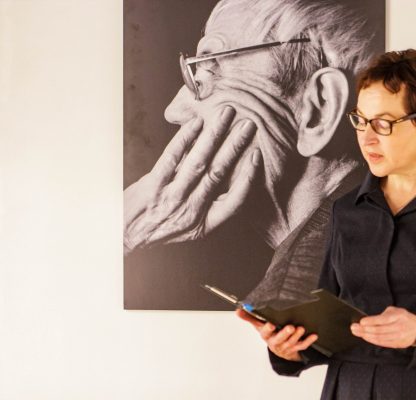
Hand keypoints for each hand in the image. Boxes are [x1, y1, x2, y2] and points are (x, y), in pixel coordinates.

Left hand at [124, 106, 261, 253]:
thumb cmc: (159, 227)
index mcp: (204, 223)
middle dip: (235, 146)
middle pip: (218, 173)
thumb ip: (207, 200)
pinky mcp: (152, 186)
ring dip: (214, 135)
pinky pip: (172, 158)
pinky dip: (185, 138)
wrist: (124, 236)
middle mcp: (191, 211)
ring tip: (226, 115)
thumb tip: (224, 170)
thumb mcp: (190, 225)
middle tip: (248, 125)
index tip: (257, 156)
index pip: (235, 201)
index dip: (248, 178)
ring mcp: (171, 197)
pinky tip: (196, 123)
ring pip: (199, 162)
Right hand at [235, 309, 317, 361]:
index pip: (265, 332)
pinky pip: (302, 346)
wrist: (279, 349)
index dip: (268, 328)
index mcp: (266, 335)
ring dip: (297, 336)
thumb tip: (238, 311)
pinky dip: (308, 340)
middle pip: (280, 339)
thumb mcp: (259, 326)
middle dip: (285, 333)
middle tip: (290, 327)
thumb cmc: (270, 334)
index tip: (271, 324)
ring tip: (300, 328)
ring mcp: (286, 346)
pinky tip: (313, 335)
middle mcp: (276, 342)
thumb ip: (250, 317)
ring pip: (291, 342)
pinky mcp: (295, 348)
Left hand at [350, 306, 415, 348]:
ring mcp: (398, 337)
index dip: (371, 321)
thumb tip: (369, 320)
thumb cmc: (403, 318)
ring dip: (366, 335)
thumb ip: (383, 314)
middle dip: (364, 329)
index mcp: (398, 316)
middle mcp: (398, 327)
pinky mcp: (396, 344)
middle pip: (378, 330)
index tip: (361, 321)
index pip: (382, 320)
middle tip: (354, 327)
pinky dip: (371, 340)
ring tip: (357, 332)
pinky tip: (365, 337)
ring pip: (379, 338)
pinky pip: (382, 343)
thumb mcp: (395, 311)